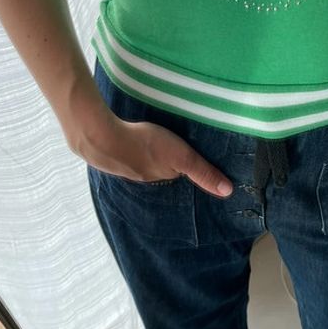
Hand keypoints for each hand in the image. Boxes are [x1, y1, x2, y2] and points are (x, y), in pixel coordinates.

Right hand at [68, 105, 235, 197]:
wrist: (99, 136)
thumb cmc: (144, 145)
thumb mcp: (181, 157)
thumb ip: (203, 172)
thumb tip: (228, 192)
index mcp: (158, 178)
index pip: (175, 177)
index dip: (182, 169)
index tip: (187, 161)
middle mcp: (140, 177)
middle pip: (156, 170)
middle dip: (162, 163)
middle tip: (168, 151)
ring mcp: (120, 166)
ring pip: (137, 161)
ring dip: (143, 154)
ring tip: (148, 145)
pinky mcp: (105, 152)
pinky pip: (121, 152)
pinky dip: (125, 147)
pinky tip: (125, 139)